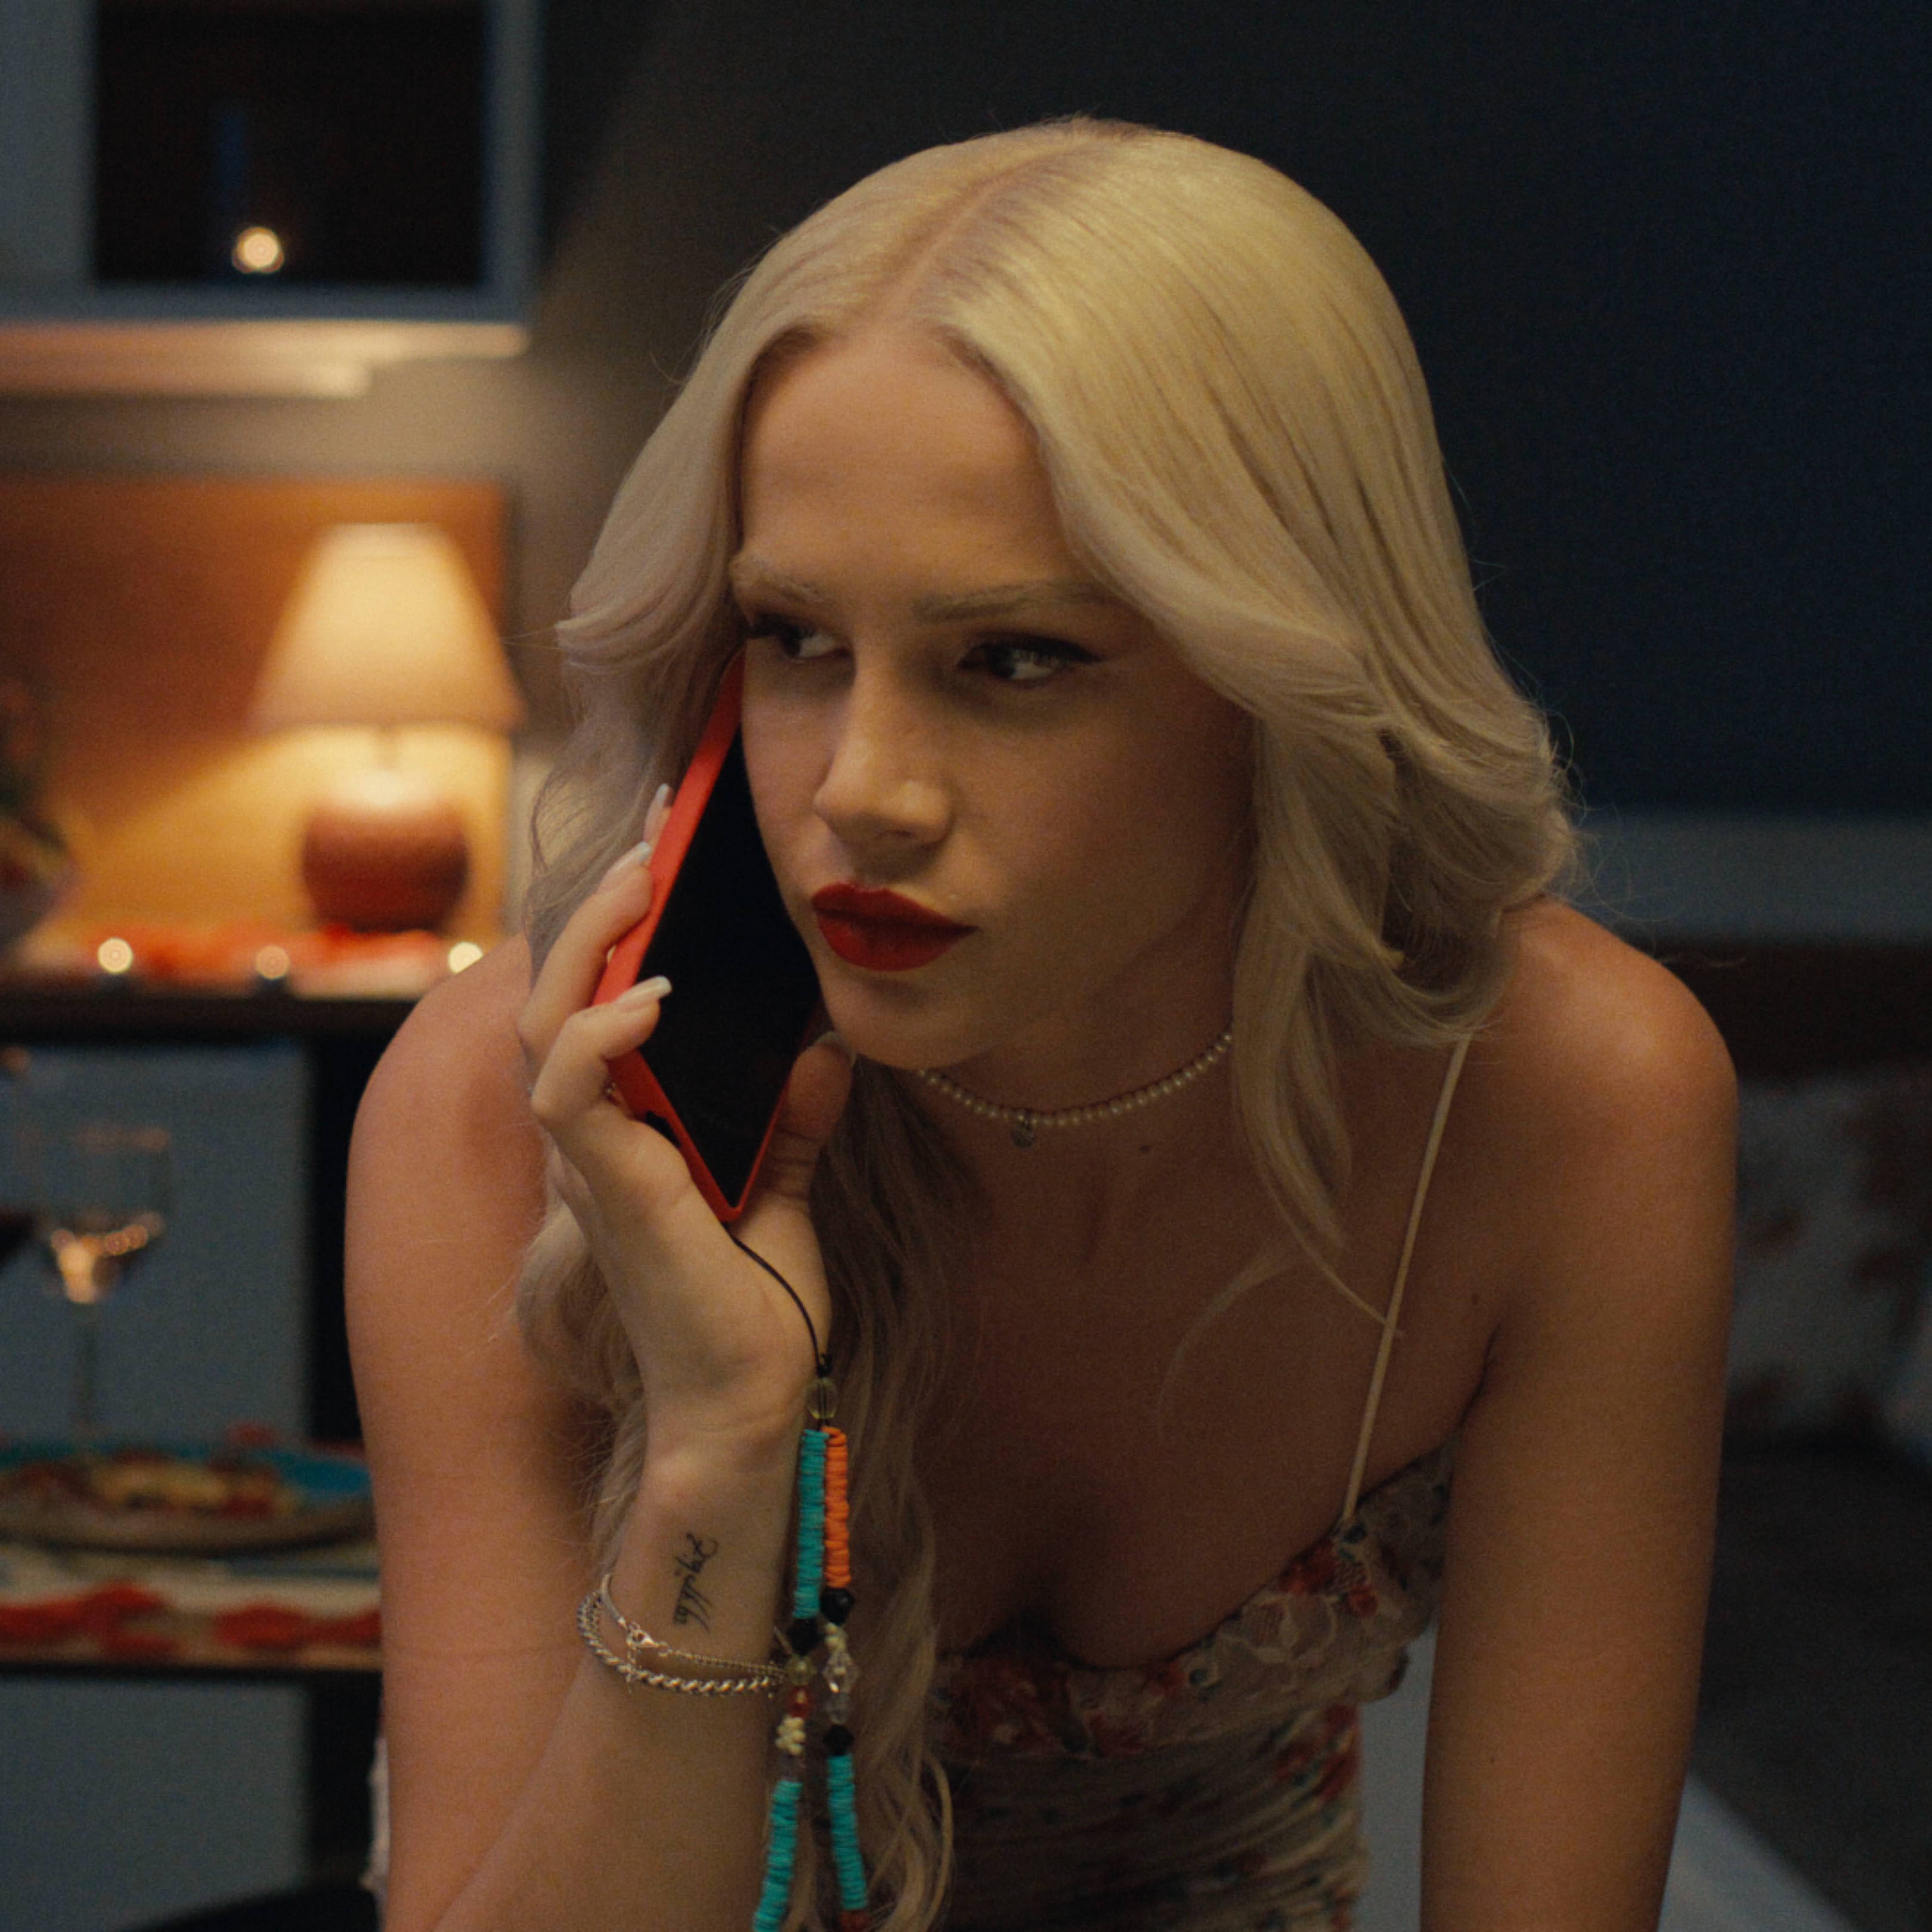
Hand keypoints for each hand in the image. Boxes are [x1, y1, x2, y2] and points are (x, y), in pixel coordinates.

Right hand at [519, 801, 851, 1459]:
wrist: (753, 1409)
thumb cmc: (760, 1310)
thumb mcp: (788, 1194)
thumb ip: (798, 1124)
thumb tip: (827, 1049)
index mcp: (630, 1131)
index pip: (598, 1005)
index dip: (618, 927)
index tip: (663, 848)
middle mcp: (596, 1140)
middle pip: (556, 994)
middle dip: (600, 907)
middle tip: (655, 837)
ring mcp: (594, 1165)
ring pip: (544, 1026)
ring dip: (590, 945)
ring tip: (644, 882)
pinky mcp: (612, 1193)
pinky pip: (569, 1093)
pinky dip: (602, 1036)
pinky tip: (651, 999)